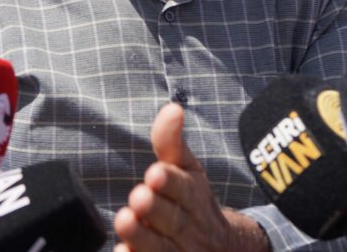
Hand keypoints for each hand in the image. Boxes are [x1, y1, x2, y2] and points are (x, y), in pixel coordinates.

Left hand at [113, 103, 268, 251]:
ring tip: (124, 221)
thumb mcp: (187, 170)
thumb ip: (171, 142)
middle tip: (138, 196)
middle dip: (156, 209)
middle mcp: (192, 229)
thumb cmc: (192, 203)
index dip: (171, 183)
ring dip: (143, 238)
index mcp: (196, 197)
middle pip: (174, 221)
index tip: (154, 173)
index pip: (186, 189)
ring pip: (164, 250)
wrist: (222, 250)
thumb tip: (171, 108)